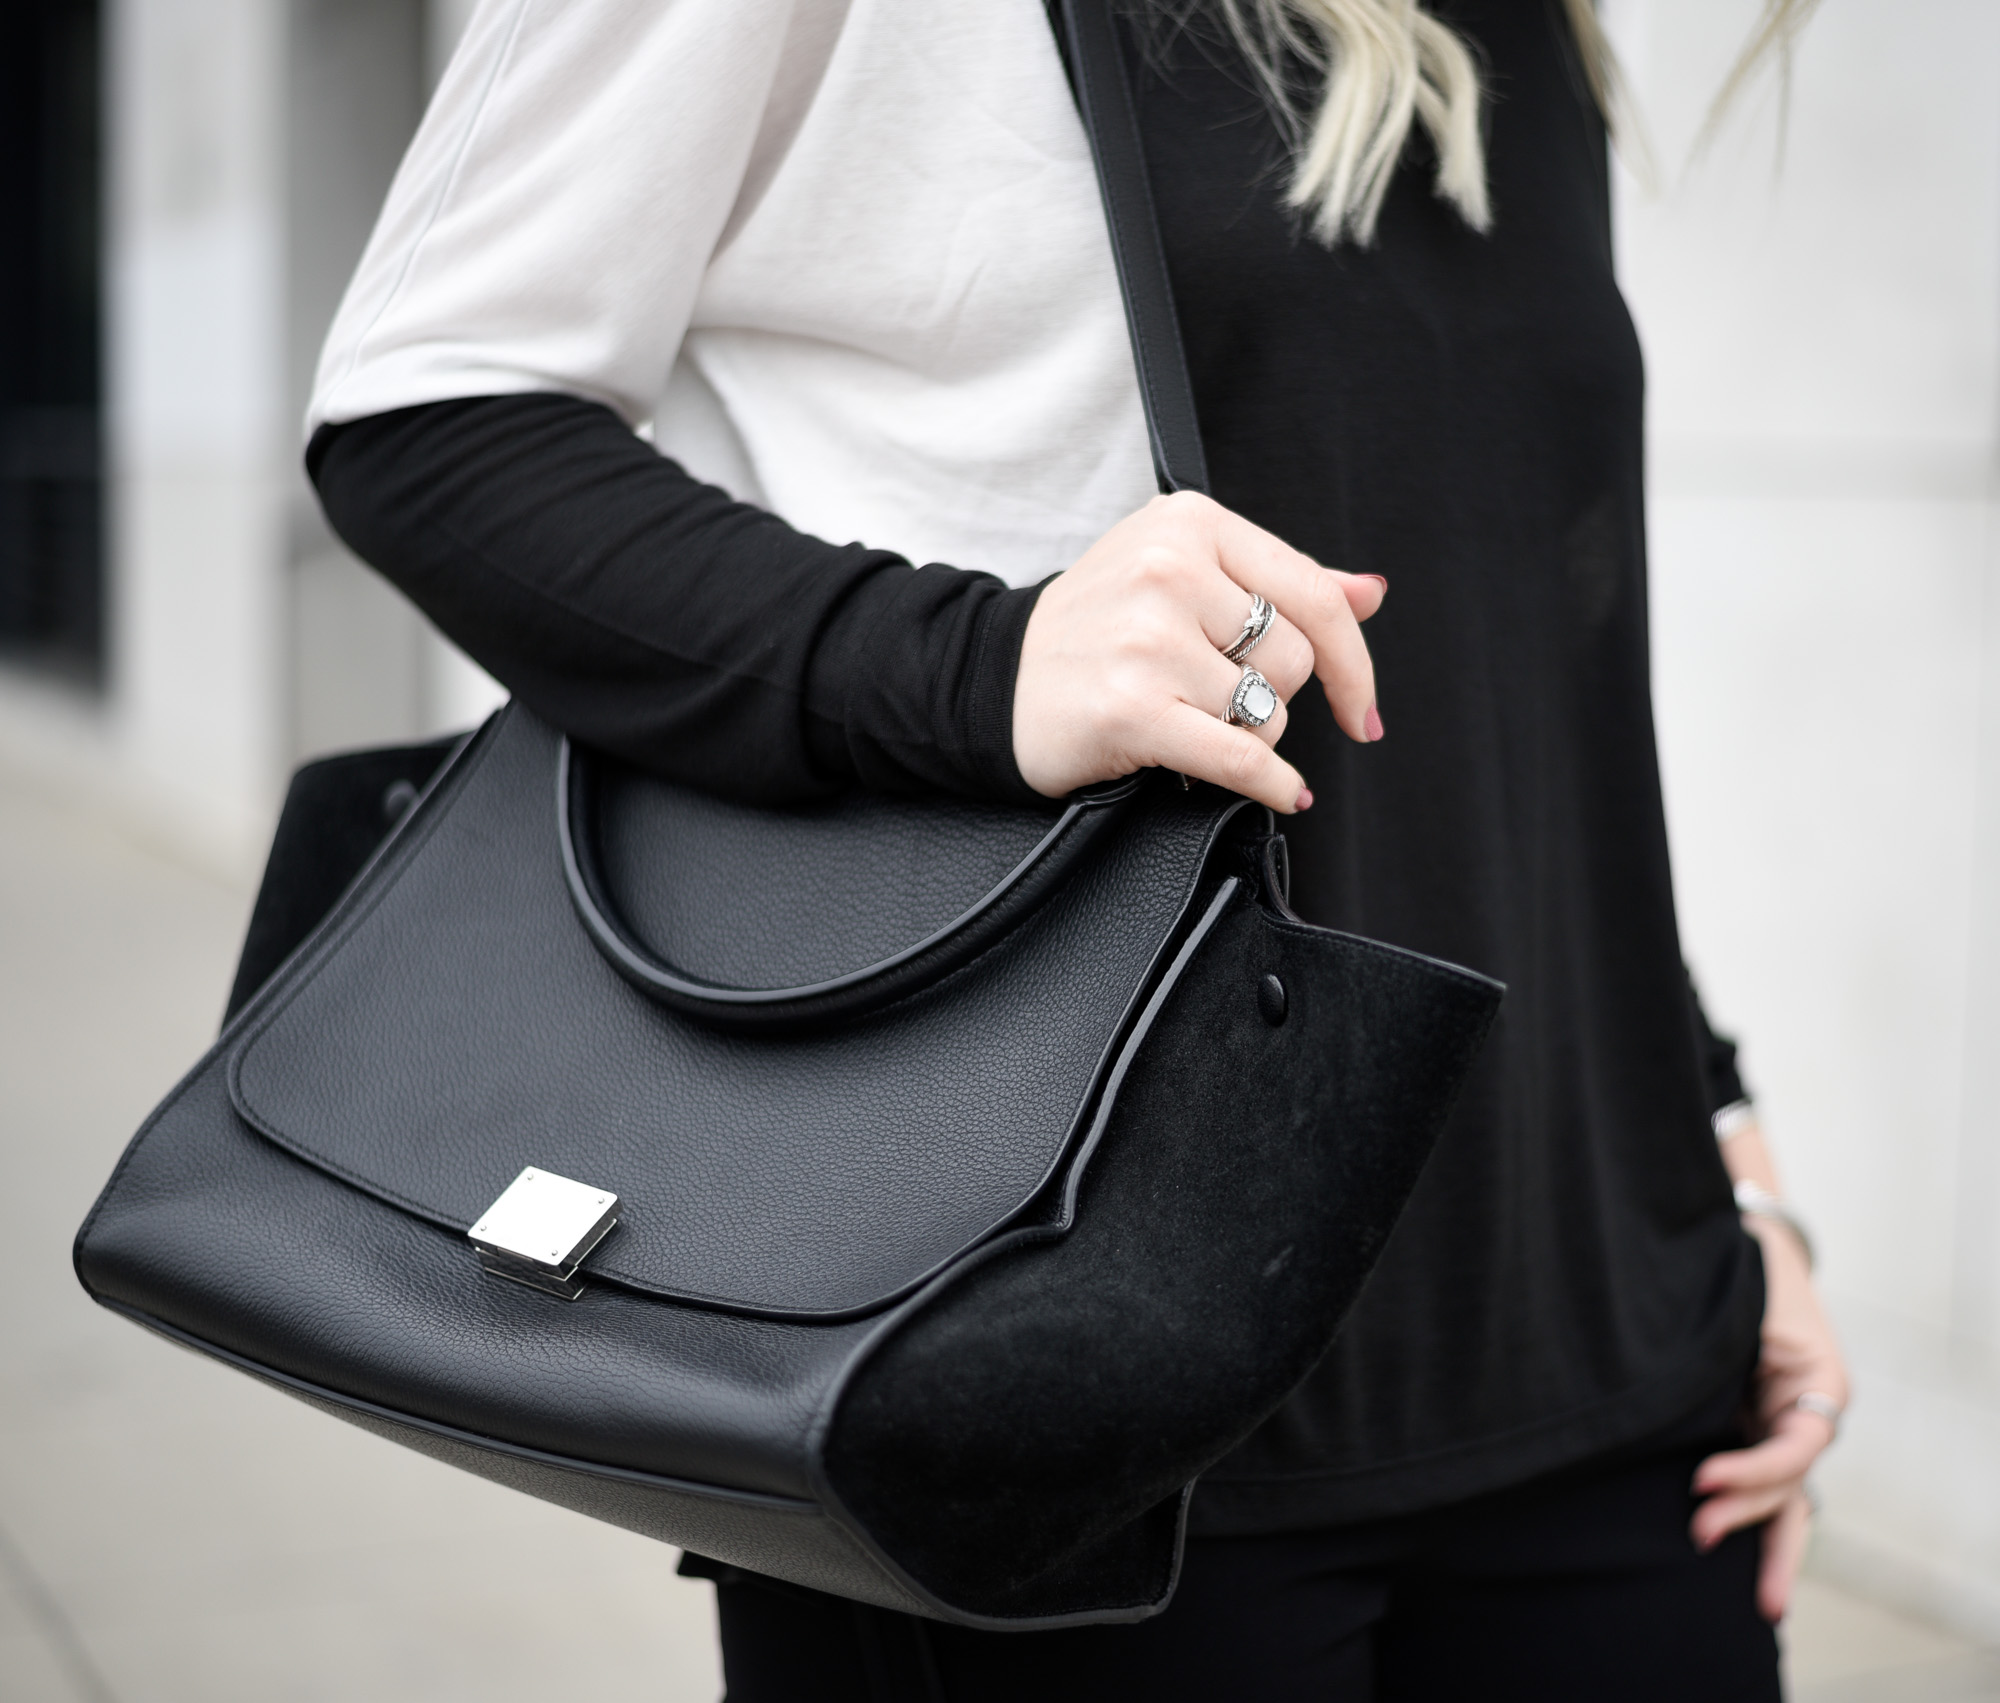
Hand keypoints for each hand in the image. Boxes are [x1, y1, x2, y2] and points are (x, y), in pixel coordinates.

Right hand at [1012, 491, 1384, 809]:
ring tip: (1193, 723)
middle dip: (1273, 693)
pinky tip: (1281, 793)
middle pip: (1295, 657)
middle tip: (1215, 698)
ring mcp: (1147, 639)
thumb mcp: (1182, 575)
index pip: (1314, 594)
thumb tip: (1372, 592)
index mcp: (1188, 523)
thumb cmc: (1096, 629)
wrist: (992, 680)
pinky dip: (1271, 783)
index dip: (1356, 662)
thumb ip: (1280, 581)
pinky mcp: (1131, 707)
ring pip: (1270, 710)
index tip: (1362, 708)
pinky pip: (1242, 756)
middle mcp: (1167, 570)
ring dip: (1248, 733)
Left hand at [1691, 1203, 1847, 1622]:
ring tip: (1761, 1605)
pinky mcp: (1752, 1429)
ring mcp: (1782, 1426)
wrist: (1738, 1239)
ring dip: (1766, 1541)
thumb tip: (1661, 1388)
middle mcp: (1807, 1414)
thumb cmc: (1737, 1265)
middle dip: (1749, 1514)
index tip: (1700, 1480)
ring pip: (1786, 1498)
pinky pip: (1761, 1484)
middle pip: (1789, 1483)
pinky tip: (1745, 1567)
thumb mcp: (1739, 1303)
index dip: (1753, 1470)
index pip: (1797, 1447)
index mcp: (1817, 1384)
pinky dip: (1754, 1519)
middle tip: (1699, 1535)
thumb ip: (1716, 1347)